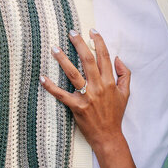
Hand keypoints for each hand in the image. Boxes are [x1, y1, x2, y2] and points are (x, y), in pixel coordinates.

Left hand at [41, 29, 130, 148]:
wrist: (108, 136)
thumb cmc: (115, 114)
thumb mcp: (125, 93)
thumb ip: (124, 74)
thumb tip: (118, 58)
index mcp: (110, 82)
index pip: (104, 57)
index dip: (98, 42)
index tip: (92, 31)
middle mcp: (98, 87)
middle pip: (88, 60)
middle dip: (79, 44)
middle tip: (71, 32)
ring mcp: (87, 96)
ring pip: (73, 74)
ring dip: (63, 60)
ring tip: (54, 48)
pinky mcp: (76, 106)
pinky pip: (61, 94)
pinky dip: (50, 86)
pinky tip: (42, 77)